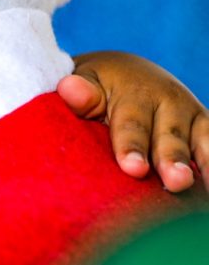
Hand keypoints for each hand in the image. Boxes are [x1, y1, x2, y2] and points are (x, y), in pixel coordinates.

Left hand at [58, 51, 207, 192]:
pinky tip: (208, 192)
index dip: (133, 147)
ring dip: (205, 165)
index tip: (133, 169)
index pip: (132, 124)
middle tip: (176, 182)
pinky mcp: (204, 129)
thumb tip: (69, 89)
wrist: (124, 72)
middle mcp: (170, 101)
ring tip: (201, 189)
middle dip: (173, 160)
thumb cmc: (95, 87)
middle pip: (171, 136)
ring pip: (201, 142)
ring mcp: (191, 115)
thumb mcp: (85, 83)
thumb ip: (80, 92)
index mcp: (137, 91)